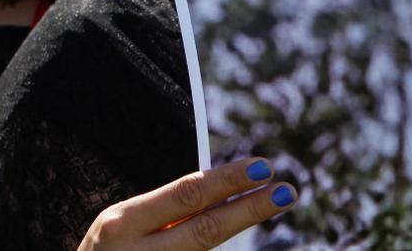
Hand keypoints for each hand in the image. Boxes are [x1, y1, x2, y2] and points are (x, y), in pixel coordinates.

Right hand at [79, 157, 297, 250]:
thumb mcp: (123, 226)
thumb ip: (164, 212)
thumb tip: (223, 190)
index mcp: (123, 223)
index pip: (185, 195)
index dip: (227, 181)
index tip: (265, 168)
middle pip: (206, 230)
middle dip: (250, 210)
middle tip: (287, 192)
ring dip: (235, 232)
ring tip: (268, 209)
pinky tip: (224, 243)